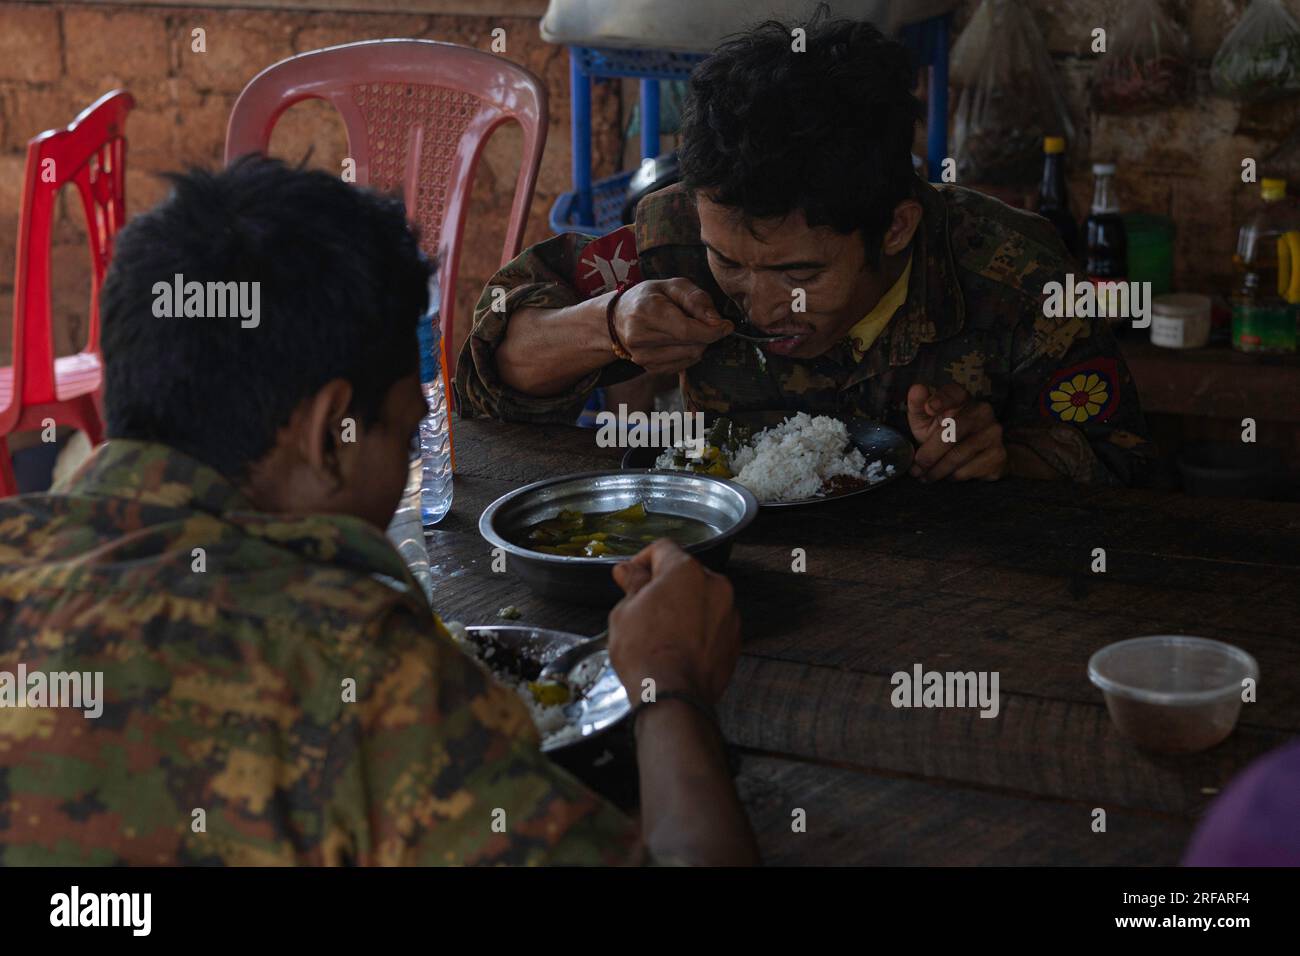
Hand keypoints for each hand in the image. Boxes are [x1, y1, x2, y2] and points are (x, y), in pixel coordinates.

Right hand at [607, 539, 740, 703]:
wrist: (674, 696)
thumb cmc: (645, 653)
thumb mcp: (625, 612)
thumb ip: (633, 584)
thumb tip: (629, 571)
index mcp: (686, 571)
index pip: (663, 548)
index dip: (642, 560)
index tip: (631, 576)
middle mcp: (715, 585)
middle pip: (686, 573)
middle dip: (665, 584)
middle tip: (643, 606)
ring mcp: (729, 612)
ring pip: (702, 598)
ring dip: (684, 606)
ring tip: (662, 631)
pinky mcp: (735, 638)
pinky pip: (714, 622)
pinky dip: (698, 627)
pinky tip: (679, 646)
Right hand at [611, 279, 733, 373]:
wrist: (619, 317)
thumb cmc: (649, 297)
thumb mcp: (673, 286)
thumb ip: (698, 300)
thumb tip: (718, 322)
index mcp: (646, 312)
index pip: (687, 331)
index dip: (713, 331)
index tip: (727, 325)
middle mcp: (641, 338)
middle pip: (692, 346)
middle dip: (707, 335)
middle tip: (704, 322)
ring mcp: (643, 357)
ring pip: (691, 357)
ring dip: (699, 344)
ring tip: (688, 329)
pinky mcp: (650, 369)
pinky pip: (684, 365)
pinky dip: (690, 353)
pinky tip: (680, 341)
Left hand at [906, 383, 1007, 481]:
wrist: (976, 456)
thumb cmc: (943, 432)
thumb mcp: (925, 420)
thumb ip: (918, 406)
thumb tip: (917, 388)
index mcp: (962, 398)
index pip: (954, 393)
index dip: (942, 399)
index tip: (929, 408)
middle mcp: (982, 411)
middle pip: (952, 432)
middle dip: (929, 454)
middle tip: (916, 468)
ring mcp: (993, 433)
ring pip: (959, 455)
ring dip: (938, 470)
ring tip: (926, 476)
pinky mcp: (998, 455)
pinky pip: (969, 469)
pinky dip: (953, 476)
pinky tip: (947, 476)